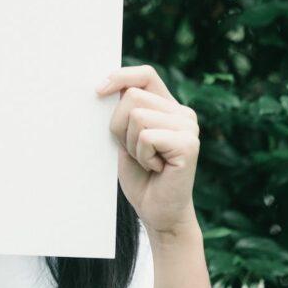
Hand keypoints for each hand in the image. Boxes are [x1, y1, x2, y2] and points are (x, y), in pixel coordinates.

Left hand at [96, 65, 201, 240]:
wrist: (159, 212)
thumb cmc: (141, 176)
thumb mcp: (127, 137)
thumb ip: (125, 111)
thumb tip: (103, 87)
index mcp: (169, 107)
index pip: (145, 75)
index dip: (120, 77)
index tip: (98, 91)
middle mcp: (183, 113)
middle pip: (133, 96)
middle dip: (120, 126)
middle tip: (135, 151)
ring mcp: (189, 127)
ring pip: (137, 116)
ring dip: (131, 144)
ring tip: (147, 161)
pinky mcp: (188, 144)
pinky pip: (146, 136)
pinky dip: (142, 155)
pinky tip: (156, 168)